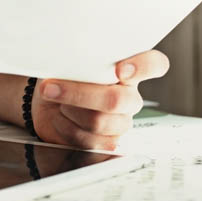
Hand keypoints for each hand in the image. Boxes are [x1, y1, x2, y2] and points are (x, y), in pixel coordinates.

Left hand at [31, 50, 169, 150]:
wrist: (47, 101)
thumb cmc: (63, 75)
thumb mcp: (70, 60)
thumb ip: (82, 58)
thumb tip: (75, 59)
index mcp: (128, 69)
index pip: (155, 65)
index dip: (143, 67)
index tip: (120, 70)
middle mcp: (129, 96)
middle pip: (116, 100)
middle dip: (79, 94)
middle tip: (51, 87)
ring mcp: (121, 120)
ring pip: (98, 121)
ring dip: (68, 109)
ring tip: (54, 99)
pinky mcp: (108, 142)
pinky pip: (90, 140)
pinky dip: (66, 127)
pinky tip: (60, 117)